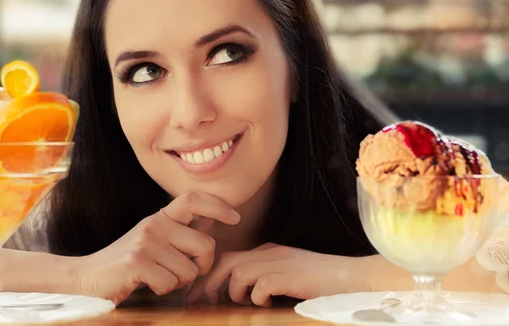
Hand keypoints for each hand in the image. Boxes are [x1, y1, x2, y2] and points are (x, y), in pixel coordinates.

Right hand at [74, 192, 240, 304]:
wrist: (88, 277)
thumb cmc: (129, 261)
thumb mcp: (155, 239)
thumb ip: (181, 230)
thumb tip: (212, 217)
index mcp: (161, 216)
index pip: (194, 199)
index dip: (219, 205)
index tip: (236, 218)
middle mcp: (155, 224)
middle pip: (206, 245)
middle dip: (202, 266)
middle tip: (184, 273)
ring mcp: (145, 242)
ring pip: (190, 270)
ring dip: (179, 282)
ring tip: (158, 277)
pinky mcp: (137, 262)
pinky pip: (171, 283)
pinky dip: (163, 290)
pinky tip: (147, 284)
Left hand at [185, 243, 367, 306]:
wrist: (354, 278)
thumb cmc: (321, 282)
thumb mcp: (287, 276)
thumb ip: (264, 279)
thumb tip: (236, 295)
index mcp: (268, 251)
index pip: (229, 258)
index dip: (211, 276)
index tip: (201, 294)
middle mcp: (270, 253)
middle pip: (227, 261)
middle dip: (209, 282)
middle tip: (199, 300)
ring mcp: (280, 263)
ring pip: (239, 272)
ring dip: (236, 292)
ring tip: (244, 303)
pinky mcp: (290, 276)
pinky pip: (261, 285)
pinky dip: (257, 297)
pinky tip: (268, 302)